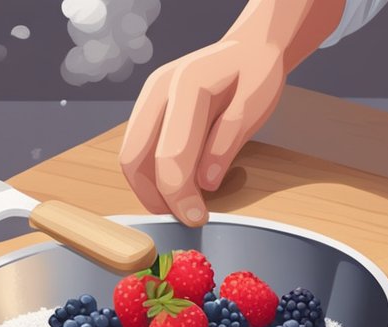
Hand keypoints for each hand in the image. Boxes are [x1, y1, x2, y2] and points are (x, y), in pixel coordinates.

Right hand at [119, 39, 285, 225]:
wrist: (248, 47)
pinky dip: (151, 174)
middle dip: (155, 197)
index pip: (170, 155)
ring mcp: (148, 98)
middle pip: (135, 158)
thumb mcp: (256, 104)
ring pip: (131, 156)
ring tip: (180, 206)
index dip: (180, 194)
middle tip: (184, 218)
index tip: (198, 219)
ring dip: (149, 188)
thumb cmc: (256, 74)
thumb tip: (205, 183)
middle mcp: (158, 90)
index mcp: (187, 87)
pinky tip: (176, 186)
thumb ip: (228, 142)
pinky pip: (139, 148)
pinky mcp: (149, 108)